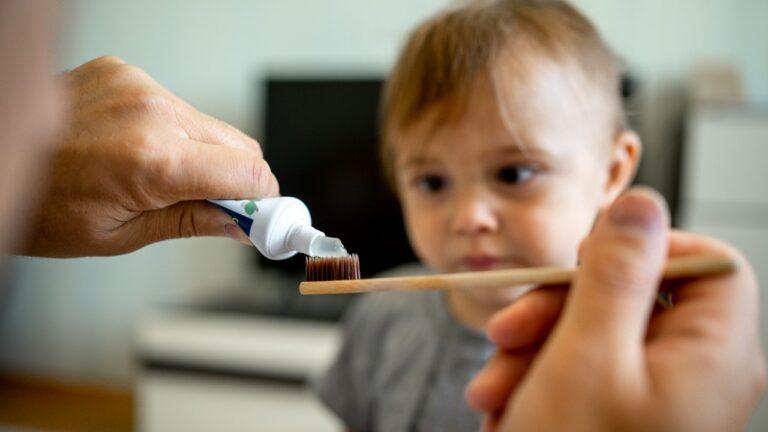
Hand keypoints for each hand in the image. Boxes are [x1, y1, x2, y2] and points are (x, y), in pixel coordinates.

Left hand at [18, 56, 277, 256]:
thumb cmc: (41, 204)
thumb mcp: (121, 235)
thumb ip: (192, 222)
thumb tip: (240, 225)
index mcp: (152, 160)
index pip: (249, 174)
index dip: (264, 201)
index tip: (264, 219)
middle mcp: (151, 112)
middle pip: (240, 146)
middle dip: (239, 181)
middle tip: (220, 207)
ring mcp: (138, 85)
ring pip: (211, 127)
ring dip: (204, 154)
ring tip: (165, 178)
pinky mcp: (126, 73)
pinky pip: (178, 106)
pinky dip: (174, 131)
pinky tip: (142, 149)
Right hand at [466, 188, 765, 431]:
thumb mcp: (585, 354)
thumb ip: (617, 271)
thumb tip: (642, 203)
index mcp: (713, 355)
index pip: (707, 262)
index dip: (645, 248)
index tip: (581, 262)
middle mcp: (694, 374)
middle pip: (637, 296)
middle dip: (558, 308)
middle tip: (503, 333)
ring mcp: (657, 398)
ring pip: (597, 332)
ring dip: (533, 349)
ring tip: (489, 389)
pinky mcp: (621, 415)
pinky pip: (582, 370)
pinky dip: (538, 378)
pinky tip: (502, 407)